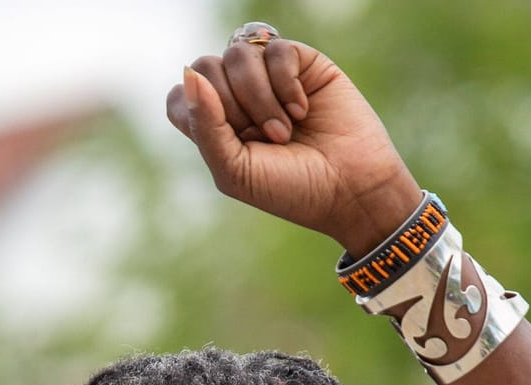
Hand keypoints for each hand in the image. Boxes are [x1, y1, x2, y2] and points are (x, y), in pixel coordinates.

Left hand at [166, 35, 423, 256]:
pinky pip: (275, 50)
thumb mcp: (234, 170)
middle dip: (232, 108)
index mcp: (215, 125)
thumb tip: (189, 74)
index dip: (197, 112)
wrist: (349, 189)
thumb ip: (204, 126)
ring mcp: (269, 77)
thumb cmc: (290, 188)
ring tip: (284, 132)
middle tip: (264, 139)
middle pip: (205, 69)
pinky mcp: (301, 63)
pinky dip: (285, 84)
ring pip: (238, 55)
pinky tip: (302, 110)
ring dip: (260, 99)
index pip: (180, 96)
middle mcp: (238, 96)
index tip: (228, 140)